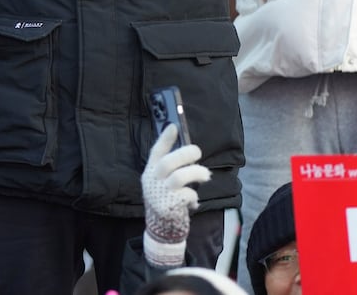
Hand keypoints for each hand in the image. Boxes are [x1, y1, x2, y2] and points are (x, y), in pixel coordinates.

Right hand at [141, 125, 208, 263]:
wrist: (162, 230)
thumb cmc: (166, 201)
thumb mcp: (161, 184)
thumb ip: (170, 170)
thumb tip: (189, 152)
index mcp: (150, 173)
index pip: (156, 152)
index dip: (164, 138)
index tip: (174, 126)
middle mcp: (152, 182)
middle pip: (168, 162)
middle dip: (185, 154)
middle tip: (198, 152)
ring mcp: (159, 194)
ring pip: (180, 177)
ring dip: (197, 173)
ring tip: (206, 175)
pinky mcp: (168, 207)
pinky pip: (187, 195)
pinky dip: (194, 197)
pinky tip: (193, 202)